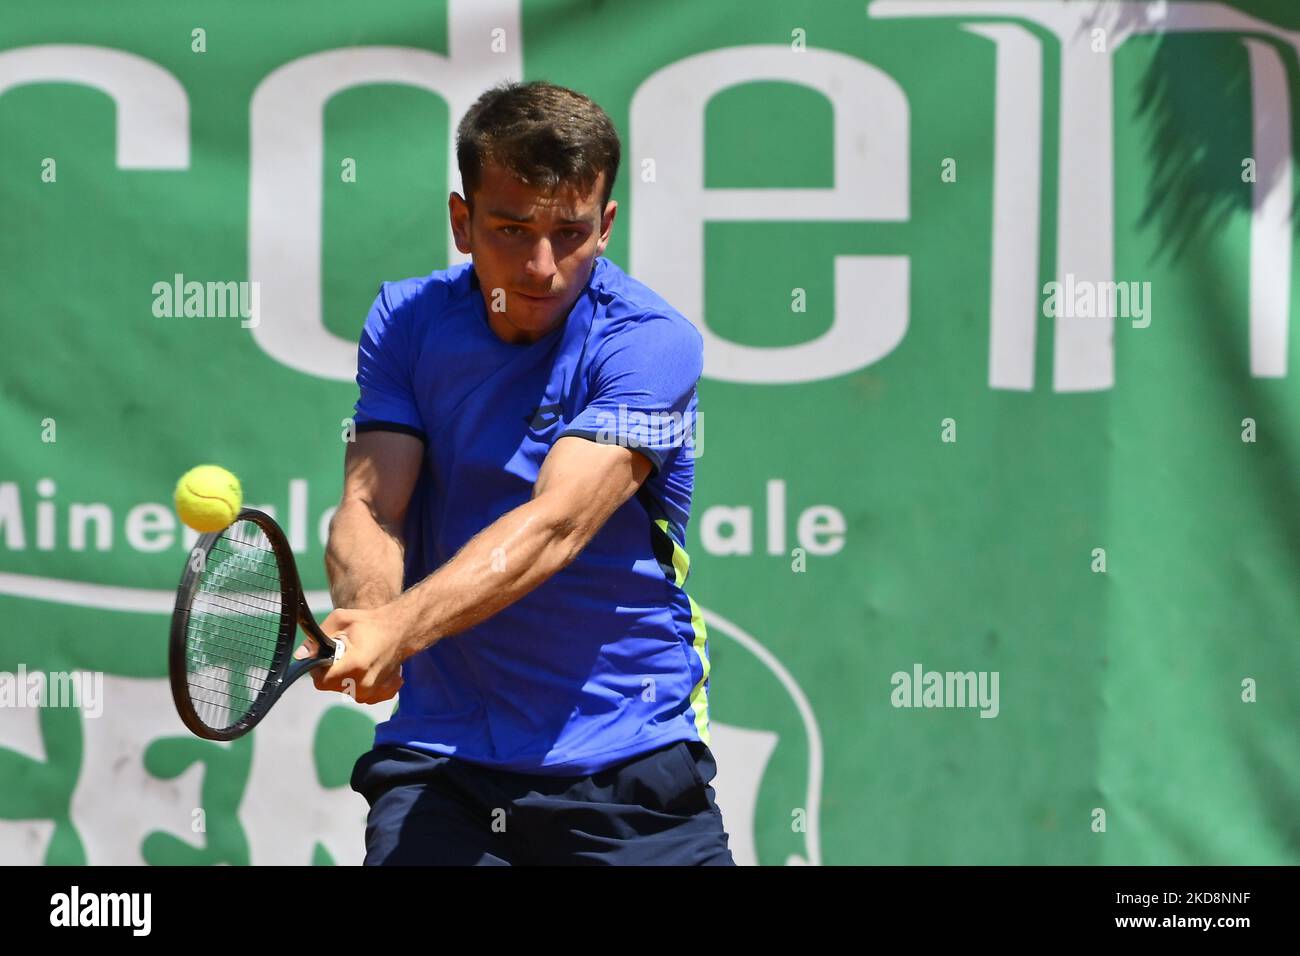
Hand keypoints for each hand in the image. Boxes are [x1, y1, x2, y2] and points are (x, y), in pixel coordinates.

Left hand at [293, 605, 410, 703]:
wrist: (400, 629)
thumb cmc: (369, 622)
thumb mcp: (340, 620)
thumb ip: (318, 639)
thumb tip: (300, 656)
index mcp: (355, 665)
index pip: (321, 681)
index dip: (319, 669)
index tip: (326, 657)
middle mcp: (365, 684)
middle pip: (333, 686)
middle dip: (333, 672)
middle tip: (345, 654)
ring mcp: (374, 692)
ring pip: (346, 691)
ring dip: (346, 677)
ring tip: (359, 659)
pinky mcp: (382, 694)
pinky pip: (361, 695)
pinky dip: (361, 683)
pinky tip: (368, 667)